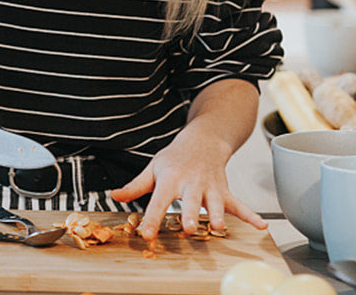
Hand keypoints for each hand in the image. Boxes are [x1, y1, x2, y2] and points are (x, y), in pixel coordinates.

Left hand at [110, 129, 266, 240]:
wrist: (201, 141)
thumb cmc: (174, 159)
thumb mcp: (152, 169)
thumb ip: (135, 186)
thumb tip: (114, 196)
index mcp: (169, 180)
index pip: (158, 202)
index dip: (152, 218)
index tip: (147, 235)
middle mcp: (190, 184)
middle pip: (190, 202)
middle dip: (190, 215)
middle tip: (188, 229)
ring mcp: (209, 187)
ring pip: (215, 202)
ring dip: (217, 214)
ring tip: (218, 227)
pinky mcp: (224, 191)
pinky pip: (239, 204)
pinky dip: (251, 215)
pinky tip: (261, 227)